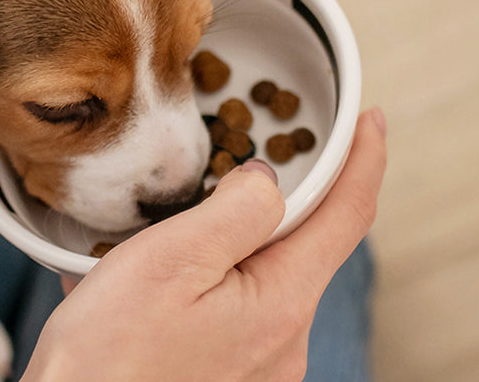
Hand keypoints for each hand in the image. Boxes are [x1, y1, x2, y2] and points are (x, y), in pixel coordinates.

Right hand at [23, 108, 386, 381]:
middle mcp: (283, 344)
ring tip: (151, 245)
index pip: (348, 216)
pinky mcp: (227, 381)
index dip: (365, 160)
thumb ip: (236, 210)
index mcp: (281, 303)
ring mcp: (259, 369)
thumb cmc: (107, 362)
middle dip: (274, 204)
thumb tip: (267, 181)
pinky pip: (227, 315)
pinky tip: (142, 290)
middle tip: (230, 169)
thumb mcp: (168, 261)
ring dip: (221, 249)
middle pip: (302, 247)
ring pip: (260, 280)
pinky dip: (197, 287)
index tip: (370, 121)